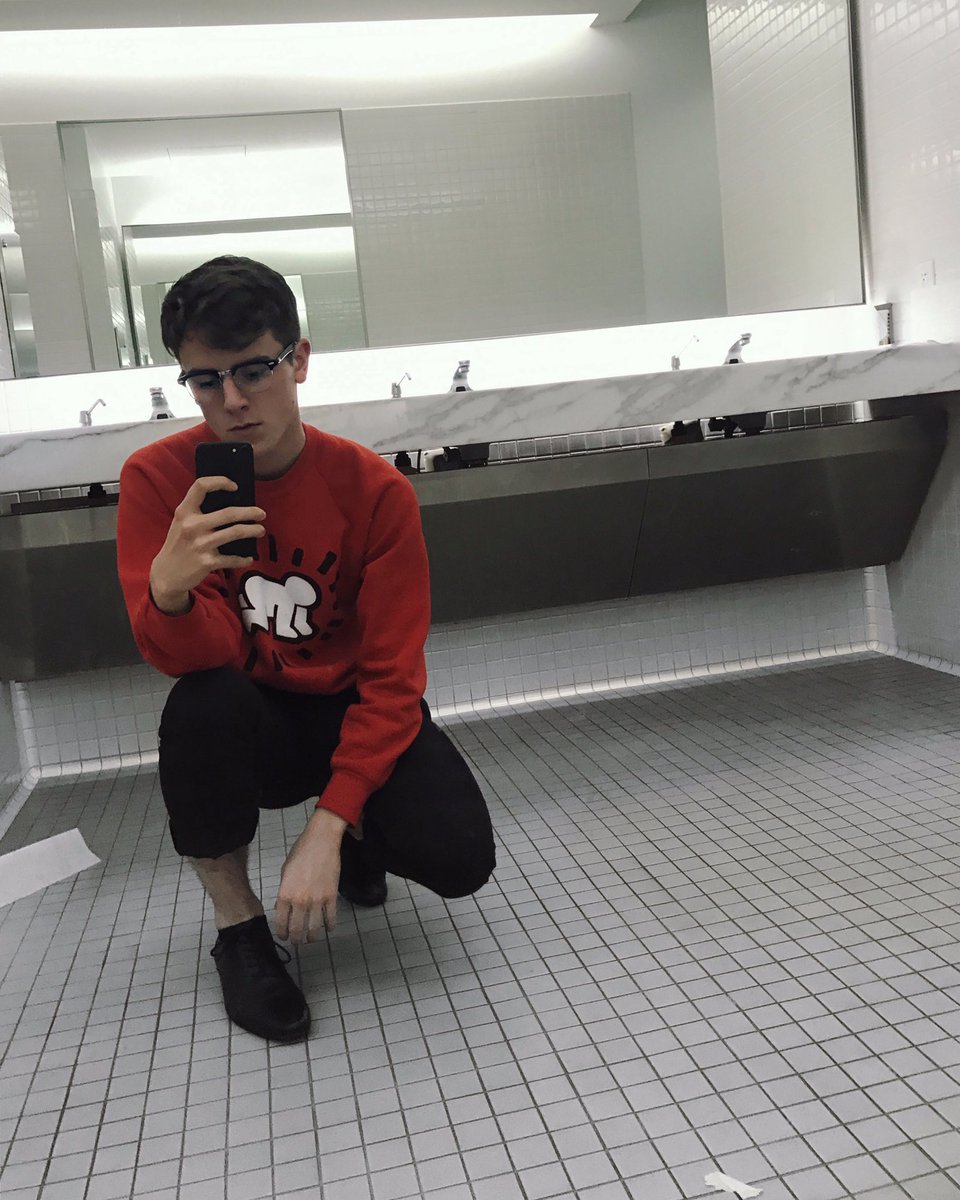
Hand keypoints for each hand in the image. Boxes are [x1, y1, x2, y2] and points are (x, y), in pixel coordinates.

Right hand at [149, 477, 265, 613]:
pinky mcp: (207, 562)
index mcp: (184, 512)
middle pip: (229, 513)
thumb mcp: (181, 523)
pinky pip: (233, 559)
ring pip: (235, 532)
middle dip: (250, 512)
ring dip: (253, 531)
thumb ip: (197, 512)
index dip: (220, 482)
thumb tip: (230, 502)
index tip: (235, 487)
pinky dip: (244, 559)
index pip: (201, 486)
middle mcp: (192, 526)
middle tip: (261, 514)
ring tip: (260, 530)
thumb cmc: (178, 545)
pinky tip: (249, 558)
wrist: (166, 575)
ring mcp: (201, 544)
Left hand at [275, 808, 347, 944]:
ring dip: (312, 937)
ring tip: (311, 939)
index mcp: (285, 894)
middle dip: (296, 939)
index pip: (281, 922)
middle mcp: (300, 901)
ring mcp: (317, 900)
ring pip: (314, 928)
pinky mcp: (331, 896)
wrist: (321, 841)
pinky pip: (331, 917)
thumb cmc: (300, 853)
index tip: (284, 937)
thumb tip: (281, 908)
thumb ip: (283, 892)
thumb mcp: (285, 872)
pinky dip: (330, 926)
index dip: (282, 933)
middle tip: (297, 941)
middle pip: (297, 929)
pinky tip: (329, 928)